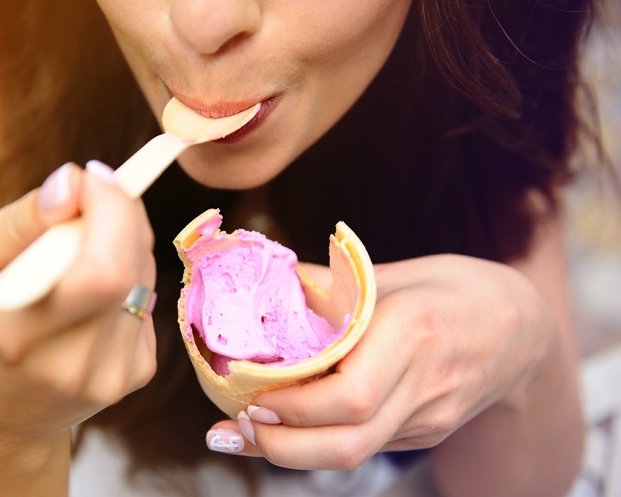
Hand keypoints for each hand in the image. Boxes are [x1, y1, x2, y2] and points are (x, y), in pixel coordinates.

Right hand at [0, 162, 156, 443]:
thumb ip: (18, 219)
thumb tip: (74, 184)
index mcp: (17, 335)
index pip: (101, 269)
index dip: (110, 210)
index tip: (91, 177)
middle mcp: (72, 365)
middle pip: (131, 269)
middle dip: (121, 215)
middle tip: (94, 198)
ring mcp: (110, 375)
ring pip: (144, 278)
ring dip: (125, 244)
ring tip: (84, 248)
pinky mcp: (135, 375)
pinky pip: (146, 301)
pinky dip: (127, 278)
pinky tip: (93, 291)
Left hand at [207, 255, 551, 468]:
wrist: (524, 330)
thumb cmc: (456, 289)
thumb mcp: (397, 272)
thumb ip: (333, 284)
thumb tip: (268, 285)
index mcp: (414, 333)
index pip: (349, 396)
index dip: (292, 406)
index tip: (247, 392)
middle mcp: (423, 385)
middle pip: (348, 444)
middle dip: (280, 446)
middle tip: (234, 426)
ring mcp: (428, 418)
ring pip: (354, 454)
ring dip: (292, 451)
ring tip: (245, 430)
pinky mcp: (425, 432)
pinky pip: (366, 445)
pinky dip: (319, 441)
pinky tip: (289, 424)